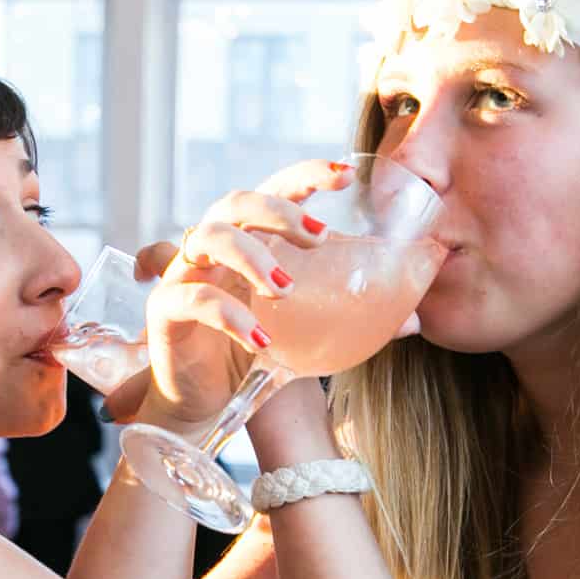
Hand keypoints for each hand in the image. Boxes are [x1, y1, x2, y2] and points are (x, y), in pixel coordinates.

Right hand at [107, 160, 355, 427]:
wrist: (200, 404)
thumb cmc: (249, 357)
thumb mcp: (306, 334)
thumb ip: (349, 320)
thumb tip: (415, 319)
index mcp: (246, 243)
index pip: (272, 191)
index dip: (306, 176)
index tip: (346, 174)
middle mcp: (211, 250)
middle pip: (235, 201)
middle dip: (279, 209)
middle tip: (320, 235)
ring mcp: (183, 276)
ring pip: (209, 237)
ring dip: (252, 254)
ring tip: (286, 287)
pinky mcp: (165, 313)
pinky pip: (193, 298)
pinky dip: (229, 315)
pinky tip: (261, 338)